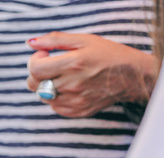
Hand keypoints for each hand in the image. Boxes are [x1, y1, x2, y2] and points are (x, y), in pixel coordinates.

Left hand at [26, 32, 158, 117]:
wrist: (131, 76)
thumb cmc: (108, 54)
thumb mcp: (84, 40)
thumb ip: (55, 40)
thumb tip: (31, 43)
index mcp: (72, 64)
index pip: (34, 69)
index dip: (35, 60)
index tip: (45, 55)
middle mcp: (71, 85)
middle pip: (34, 84)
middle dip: (37, 73)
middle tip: (52, 65)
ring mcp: (73, 101)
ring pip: (42, 96)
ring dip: (46, 86)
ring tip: (64, 76)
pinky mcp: (76, 112)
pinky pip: (54, 107)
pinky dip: (57, 97)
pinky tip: (70, 88)